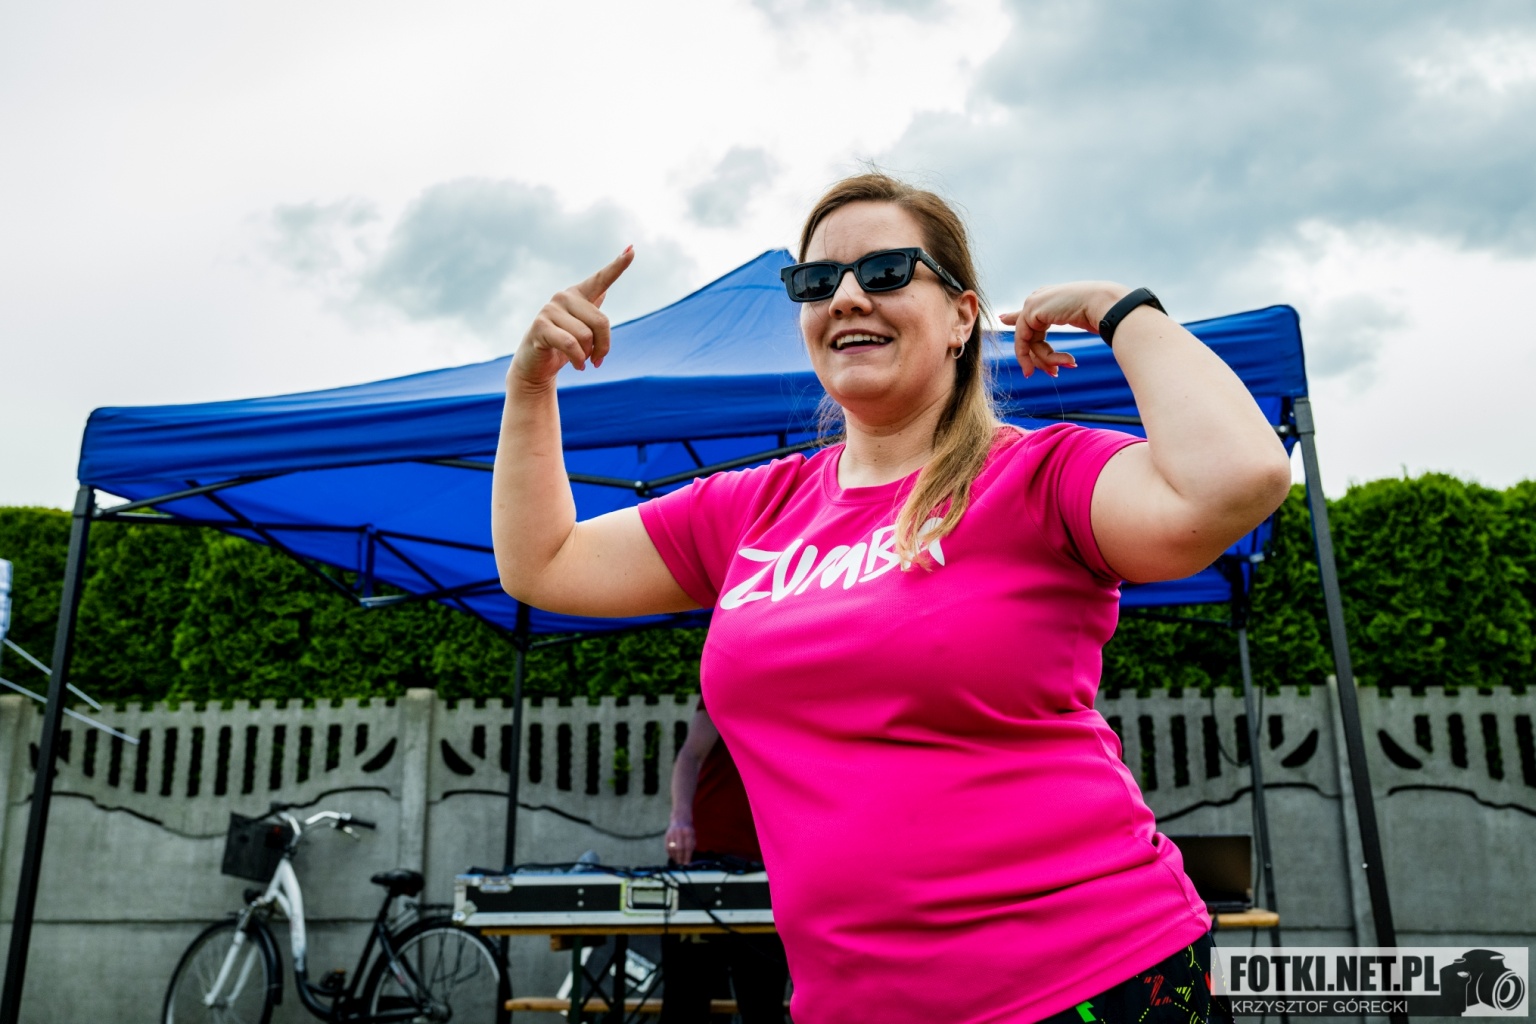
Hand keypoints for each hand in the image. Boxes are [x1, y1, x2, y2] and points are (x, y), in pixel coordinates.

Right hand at [509, 246, 634, 386]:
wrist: (536, 366)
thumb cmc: (562, 347)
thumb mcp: (581, 330)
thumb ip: (591, 311)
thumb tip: (605, 289)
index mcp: (578, 295)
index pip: (601, 279)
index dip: (618, 265)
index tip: (632, 250)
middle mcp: (564, 296)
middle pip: (601, 322)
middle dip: (603, 346)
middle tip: (598, 360)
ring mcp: (550, 309)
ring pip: (586, 335)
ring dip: (587, 355)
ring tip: (581, 360)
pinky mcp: (540, 326)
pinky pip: (571, 344)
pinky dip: (578, 359)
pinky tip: (578, 366)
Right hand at [665, 821, 695, 865]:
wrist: (680, 820)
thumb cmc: (688, 831)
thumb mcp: (693, 836)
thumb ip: (691, 846)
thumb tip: (689, 859)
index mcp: (688, 832)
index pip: (688, 847)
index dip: (687, 856)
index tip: (687, 863)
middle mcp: (679, 832)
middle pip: (679, 848)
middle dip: (680, 858)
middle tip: (681, 864)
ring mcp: (672, 833)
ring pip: (672, 848)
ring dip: (674, 857)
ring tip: (677, 862)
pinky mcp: (666, 835)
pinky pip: (667, 847)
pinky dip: (670, 853)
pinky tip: (673, 857)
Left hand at [998, 281, 1127, 377]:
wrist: (1105, 304)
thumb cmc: (1100, 312)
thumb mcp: (1075, 319)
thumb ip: (1055, 327)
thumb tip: (1022, 331)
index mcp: (1051, 298)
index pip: (1029, 316)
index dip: (1017, 325)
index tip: (1006, 324)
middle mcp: (1039, 298)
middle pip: (1029, 336)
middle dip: (1043, 358)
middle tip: (1056, 373)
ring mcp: (1033, 303)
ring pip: (1028, 342)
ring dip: (1049, 359)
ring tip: (1069, 363)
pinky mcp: (1031, 311)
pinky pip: (1024, 341)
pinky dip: (1040, 357)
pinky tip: (1055, 366)